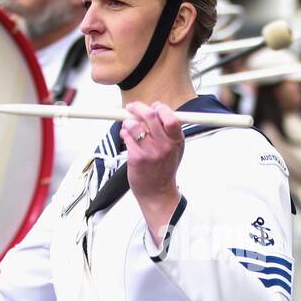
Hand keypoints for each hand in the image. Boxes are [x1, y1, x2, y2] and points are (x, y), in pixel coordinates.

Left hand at [121, 102, 183, 243]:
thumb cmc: (164, 170)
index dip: (158, 107)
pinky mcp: (137, 158)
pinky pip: (126, 137)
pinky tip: (126, 137)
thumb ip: (168, 131)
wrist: (158, 193)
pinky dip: (123, 133)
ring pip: (134, 125)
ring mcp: (151, 152)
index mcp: (177, 140)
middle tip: (132, 108)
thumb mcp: (175, 149)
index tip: (152, 106)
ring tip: (128, 126)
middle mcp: (165, 145)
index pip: (170, 116)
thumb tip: (154, 110)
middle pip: (150, 115)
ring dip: (128, 122)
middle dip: (137, 108)